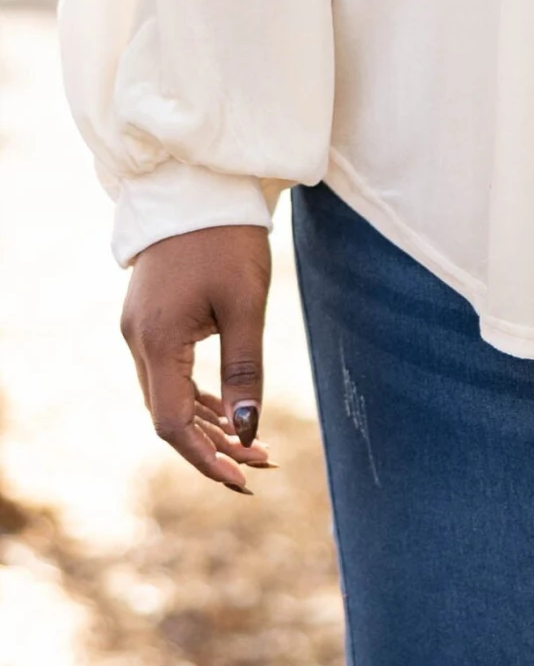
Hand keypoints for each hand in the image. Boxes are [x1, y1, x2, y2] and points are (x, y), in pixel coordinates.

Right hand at [121, 226, 273, 491]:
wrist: (199, 186)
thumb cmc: (228, 240)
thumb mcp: (246, 304)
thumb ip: (245, 369)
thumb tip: (248, 429)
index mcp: (156, 341)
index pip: (171, 423)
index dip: (206, 458)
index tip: (244, 480)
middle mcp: (137, 341)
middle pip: (168, 415)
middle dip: (214, 446)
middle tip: (264, 464)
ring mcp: (140, 330)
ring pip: (168, 396)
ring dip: (208, 425)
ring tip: (257, 447)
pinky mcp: (152, 320)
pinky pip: (170, 374)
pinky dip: (198, 397)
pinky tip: (230, 413)